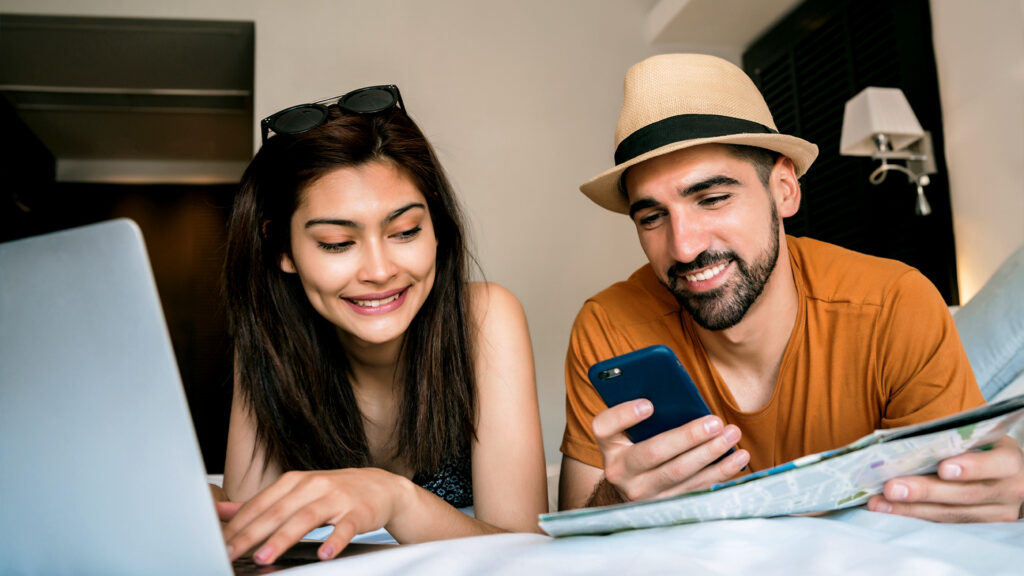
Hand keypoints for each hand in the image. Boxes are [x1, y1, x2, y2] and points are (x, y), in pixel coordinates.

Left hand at [221, 468, 411, 564]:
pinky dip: (334, 541)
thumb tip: (221, 511)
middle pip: (277, 511)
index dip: (238, 525)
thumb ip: (261, 503)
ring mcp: (336, 498)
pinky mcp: (358, 512)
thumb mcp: (296, 491)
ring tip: (264, 557)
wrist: (381, 486)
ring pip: (305, 519)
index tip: (220, 543)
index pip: (260, 504)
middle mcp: (313, 486)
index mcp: (294, 481)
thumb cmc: (334, 492)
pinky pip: (345, 528)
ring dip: (283, 538)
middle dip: (251, 534)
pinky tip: (324, 554)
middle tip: (232, 553)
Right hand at [593, 398, 748, 501]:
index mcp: (608, 444)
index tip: (649, 404)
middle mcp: (620, 472)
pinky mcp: (666, 505)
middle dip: (687, 436)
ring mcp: (643, 493)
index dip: (625, 415)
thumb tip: (675, 390)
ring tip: (732, 434)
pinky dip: (721, 472)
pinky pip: (697, 487)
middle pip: (654, 452)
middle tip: (715, 422)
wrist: (632, 486)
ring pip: (680, 472)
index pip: (605, 427)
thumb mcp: (628, 427)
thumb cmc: (636, 442)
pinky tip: (739, 456)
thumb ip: (642, 409)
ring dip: (711, 453)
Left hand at [867, 436, 1023, 522]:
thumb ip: (952, 440)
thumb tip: (906, 443)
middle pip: (966, 494)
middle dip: (925, 491)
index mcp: (1010, 462)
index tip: (943, 469)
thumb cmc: (977, 447)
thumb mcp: (975, 438)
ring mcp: (997, 514)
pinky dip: (913, 517)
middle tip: (891, 487)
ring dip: (911, 509)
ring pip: (952, 515)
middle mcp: (1009, 491)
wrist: (998, 472)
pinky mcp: (979, 528)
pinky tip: (888, 511)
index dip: (972, 467)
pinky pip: (944, 525)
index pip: (998, 464)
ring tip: (879, 503)